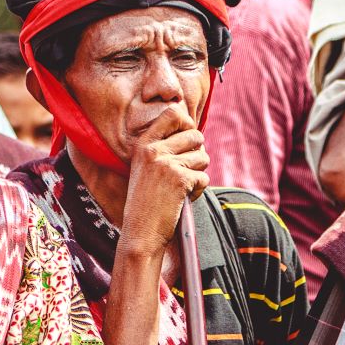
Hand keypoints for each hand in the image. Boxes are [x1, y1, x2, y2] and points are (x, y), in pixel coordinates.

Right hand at [120, 105, 207, 255]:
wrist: (140, 231)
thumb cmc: (146, 202)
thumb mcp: (147, 169)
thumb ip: (165, 149)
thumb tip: (196, 135)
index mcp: (143, 145)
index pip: (173, 114)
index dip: (187, 123)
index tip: (186, 139)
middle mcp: (153, 150)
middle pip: (195, 135)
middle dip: (197, 154)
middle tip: (184, 172)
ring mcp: (165, 164)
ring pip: (203, 157)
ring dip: (198, 174)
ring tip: (180, 187)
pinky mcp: (179, 179)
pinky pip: (204, 178)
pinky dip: (197, 191)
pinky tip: (181, 199)